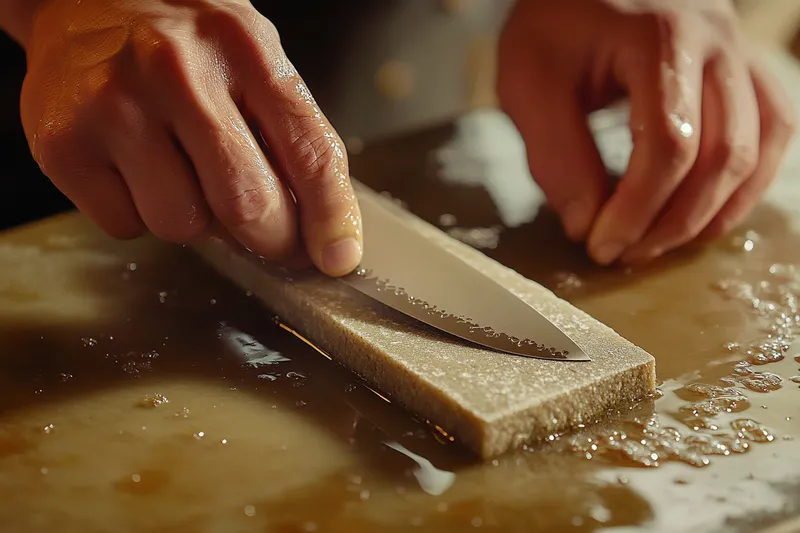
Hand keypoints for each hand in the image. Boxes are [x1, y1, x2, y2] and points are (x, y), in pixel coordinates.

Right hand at [19, 0, 361, 275]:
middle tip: (268, 235)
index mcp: (243, 49)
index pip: (309, 152)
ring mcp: (115, 108)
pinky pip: (126, 227)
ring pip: (184, 227)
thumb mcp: (252, 58)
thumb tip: (321, 228)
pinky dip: (139, 214)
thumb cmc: (183, 38)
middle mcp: (177, 72)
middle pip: (248, 205)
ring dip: (194, 220)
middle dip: (270, 239)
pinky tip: (134, 168)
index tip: (337, 257)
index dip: (331, 217)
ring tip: (179, 170)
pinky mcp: (64, 144)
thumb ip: (290, 133)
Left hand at [497, 0, 796, 264]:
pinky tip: (705, 210)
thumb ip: (555, 152)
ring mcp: (740, 51)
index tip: (598, 245)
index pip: (668, 146)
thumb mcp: (529, 80)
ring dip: (714, 210)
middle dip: (673, 221)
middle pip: (722, 155)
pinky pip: (772, 130)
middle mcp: (717, 41)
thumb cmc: (554, 22)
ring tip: (661, 242)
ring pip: (759, 148)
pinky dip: (745, 181)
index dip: (636, 211)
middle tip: (625, 253)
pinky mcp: (744, 66)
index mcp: (661, 37)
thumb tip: (587, 224)